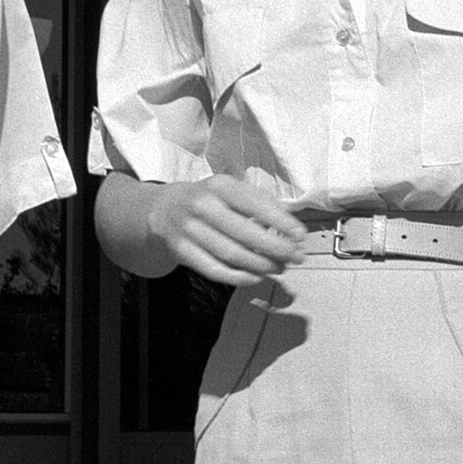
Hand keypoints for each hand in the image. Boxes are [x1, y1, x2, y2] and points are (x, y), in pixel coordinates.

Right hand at [148, 175, 306, 285]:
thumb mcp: (229, 190)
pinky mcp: (182, 251)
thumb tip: (290, 228)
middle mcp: (202, 205)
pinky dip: (239, 277)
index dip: (281, 222)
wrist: (162, 211)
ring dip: (261, 265)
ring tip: (279, 268)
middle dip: (276, 249)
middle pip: (246, 233)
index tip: (300, 235)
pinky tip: (256, 277)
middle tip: (294, 257)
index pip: (255, 204)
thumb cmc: (206, 201)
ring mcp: (190, 230)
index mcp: (219, 186)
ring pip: (232, 254)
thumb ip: (257, 204)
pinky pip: (215, 270)